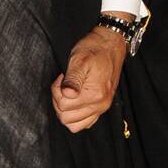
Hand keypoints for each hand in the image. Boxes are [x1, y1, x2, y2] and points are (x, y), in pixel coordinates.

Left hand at [50, 13, 131, 132]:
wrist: (111, 43)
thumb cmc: (94, 48)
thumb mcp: (79, 59)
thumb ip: (73, 79)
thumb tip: (67, 94)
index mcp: (95, 94)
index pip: (63, 106)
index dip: (56, 91)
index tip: (62, 77)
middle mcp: (100, 105)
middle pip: (66, 118)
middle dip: (59, 101)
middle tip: (64, 84)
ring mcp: (102, 107)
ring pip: (74, 125)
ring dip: (66, 111)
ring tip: (67, 93)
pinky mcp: (102, 106)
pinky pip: (85, 123)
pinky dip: (76, 116)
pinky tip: (75, 100)